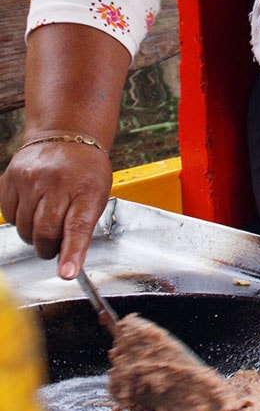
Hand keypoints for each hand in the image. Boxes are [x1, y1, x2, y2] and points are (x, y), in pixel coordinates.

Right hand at [1, 139, 111, 277]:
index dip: (71, 252)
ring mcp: (31, 179)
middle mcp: (57, 182)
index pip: (78, 226)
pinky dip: (20, 219)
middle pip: (45, 232)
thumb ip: (83, 226)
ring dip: (34, 234)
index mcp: (86, 188)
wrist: (66, 136)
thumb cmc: (85, 171)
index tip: (67, 273)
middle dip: (49, 247)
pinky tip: (32, 206)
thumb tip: (68, 264)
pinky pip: (9, 216)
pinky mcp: (11, 179)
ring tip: (46, 217)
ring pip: (24, 229)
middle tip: (55, 242)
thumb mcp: (98, 194)